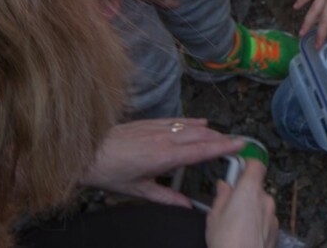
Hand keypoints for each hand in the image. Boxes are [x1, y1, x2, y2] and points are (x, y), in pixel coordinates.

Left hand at [82, 118, 242, 208]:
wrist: (86, 153)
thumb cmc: (110, 172)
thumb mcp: (138, 190)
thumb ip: (166, 197)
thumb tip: (185, 206)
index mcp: (164, 157)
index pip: (201, 150)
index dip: (223, 147)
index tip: (239, 144)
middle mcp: (164, 139)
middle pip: (201, 136)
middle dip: (221, 139)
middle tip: (238, 142)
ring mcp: (157, 128)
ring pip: (190, 127)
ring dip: (209, 131)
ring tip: (223, 135)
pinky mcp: (149, 123)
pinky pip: (176, 120)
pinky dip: (191, 121)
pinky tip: (201, 122)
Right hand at [206, 160, 278, 247]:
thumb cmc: (226, 242)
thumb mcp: (214, 216)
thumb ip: (221, 197)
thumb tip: (223, 186)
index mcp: (249, 190)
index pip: (256, 165)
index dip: (247, 165)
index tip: (238, 169)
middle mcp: (265, 199)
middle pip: (256, 187)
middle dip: (244, 193)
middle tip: (229, 205)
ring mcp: (273, 215)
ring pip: (261, 204)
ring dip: (252, 209)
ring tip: (236, 224)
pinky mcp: (276, 229)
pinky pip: (266, 219)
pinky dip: (258, 222)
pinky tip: (245, 234)